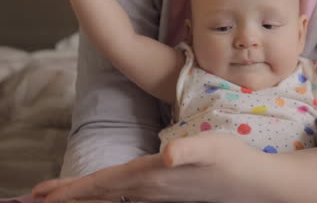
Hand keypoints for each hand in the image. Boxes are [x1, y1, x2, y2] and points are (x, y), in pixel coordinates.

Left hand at [32, 133, 273, 202]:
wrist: (250, 182)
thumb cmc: (232, 160)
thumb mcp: (213, 147)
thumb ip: (190, 149)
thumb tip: (168, 155)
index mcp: (153, 176)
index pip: (105, 184)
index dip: (74, 190)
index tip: (43, 197)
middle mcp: (150, 188)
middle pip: (102, 194)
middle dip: (70, 196)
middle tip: (38, 198)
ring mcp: (158, 192)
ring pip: (112, 197)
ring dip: (86, 197)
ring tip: (63, 196)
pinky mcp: (167, 191)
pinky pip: (126, 196)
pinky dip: (107, 196)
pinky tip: (106, 195)